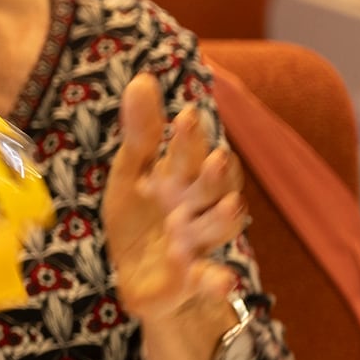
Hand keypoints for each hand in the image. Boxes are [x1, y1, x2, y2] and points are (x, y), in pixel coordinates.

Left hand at [103, 71, 244, 325]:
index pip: (192, 154)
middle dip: (214, 175)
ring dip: (221, 221)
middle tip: (214, 158)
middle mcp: (197, 209)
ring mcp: (197, 245)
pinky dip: (215, 280)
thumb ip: (141, 134)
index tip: (186, 116)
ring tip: (227, 207)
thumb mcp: (132, 174)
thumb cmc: (141, 217)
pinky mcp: (190, 281)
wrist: (141, 277)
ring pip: (218, 230)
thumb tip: (142, 78)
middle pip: (212, 188)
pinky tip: (223, 281)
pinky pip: (208, 281)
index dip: (191, 137)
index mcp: (182, 180)